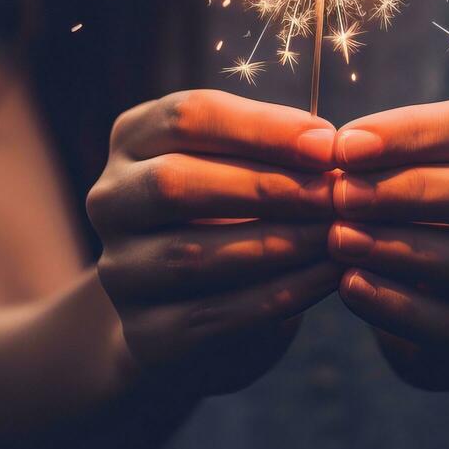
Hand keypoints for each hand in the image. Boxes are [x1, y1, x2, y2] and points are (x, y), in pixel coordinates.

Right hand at [87, 89, 340, 394]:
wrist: (189, 308)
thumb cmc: (232, 211)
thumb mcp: (242, 164)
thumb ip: (273, 148)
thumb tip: (330, 147)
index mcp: (133, 139)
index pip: (186, 116)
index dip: (261, 128)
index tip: (328, 145)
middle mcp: (111, 200)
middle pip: (174, 183)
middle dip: (266, 187)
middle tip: (335, 195)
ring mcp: (119, 270)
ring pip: (191, 255)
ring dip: (277, 244)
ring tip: (338, 236)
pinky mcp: (145, 332)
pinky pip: (212, 313)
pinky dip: (278, 294)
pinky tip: (326, 277)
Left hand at [328, 99, 448, 390]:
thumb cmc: (428, 211)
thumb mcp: (421, 170)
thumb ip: (391, 157)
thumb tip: (335, 149)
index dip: (414, 133)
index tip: (345, 146)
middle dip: (415, 191)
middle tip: (342, 195)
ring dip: (405, 248)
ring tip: (340, 238)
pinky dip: (402, 307)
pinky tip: (352, 286)